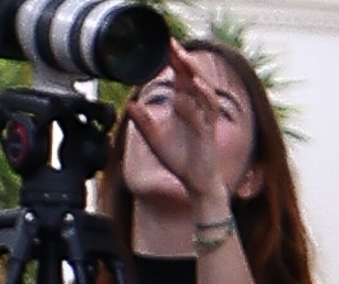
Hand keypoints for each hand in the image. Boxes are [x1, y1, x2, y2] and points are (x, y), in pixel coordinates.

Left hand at [126, 45, 233, 222]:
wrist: (196, 184)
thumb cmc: (180, 161)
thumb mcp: (154, 138)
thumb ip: (143, 121)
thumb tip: (129, 105)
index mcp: (185, 104)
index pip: (180, 75)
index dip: (173, 60)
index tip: (164, 44)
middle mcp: (197, 108)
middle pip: (193, 76)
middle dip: (184, 60)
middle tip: (172, 44)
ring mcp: (205, 120)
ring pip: (204, 90)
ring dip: (194, 74)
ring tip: (183, 61)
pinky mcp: (208, 134)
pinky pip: (205, 114)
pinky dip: (197, 103)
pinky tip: (187, 93)